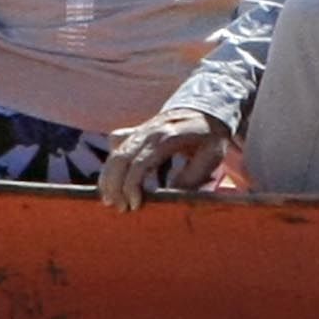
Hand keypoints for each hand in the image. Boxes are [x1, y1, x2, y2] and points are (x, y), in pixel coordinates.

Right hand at [97, 108, 230, 211]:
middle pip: (120, 158)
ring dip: (108, 178)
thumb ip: (191, 177)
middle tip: (119, 208)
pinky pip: (116, 144)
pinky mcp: (136, 131)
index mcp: (167, 137)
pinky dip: (111, 163)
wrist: (206, 110)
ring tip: (110, 200)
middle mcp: (150, 131)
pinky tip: (114, 180)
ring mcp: (141, 129)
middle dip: (114, 185)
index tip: (134, 205)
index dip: (131, 186)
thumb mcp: (210, 158)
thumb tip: (169, 195)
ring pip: (114, 152)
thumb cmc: (210, 138)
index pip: (139, 163)